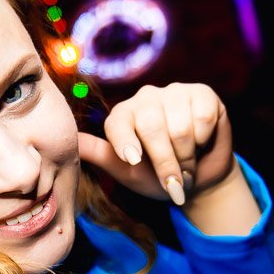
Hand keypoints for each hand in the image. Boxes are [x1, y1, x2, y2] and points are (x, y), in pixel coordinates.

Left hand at [77, 83, 235, 206]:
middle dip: (165, 163)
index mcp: (124, 114)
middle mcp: (147, 98)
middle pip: (152, 127)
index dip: (125, 143)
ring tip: (187, 165)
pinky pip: (202, 117)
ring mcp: (175, 92)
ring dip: (187, 157)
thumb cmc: (157, 178)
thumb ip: (99, 154)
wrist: (199, 181)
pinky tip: (202, 143)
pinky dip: (204, 140)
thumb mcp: (125, 171)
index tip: (133, 161)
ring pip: (180, 127)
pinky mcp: (203, 94)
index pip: (118, 122)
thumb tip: (69, 141)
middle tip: (173, 181)